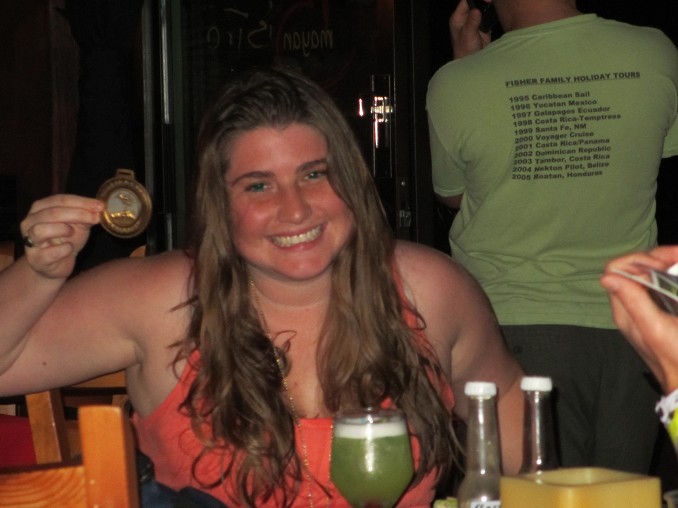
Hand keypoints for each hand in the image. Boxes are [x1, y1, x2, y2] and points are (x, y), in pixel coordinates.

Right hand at [19, 194, 103, 279]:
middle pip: (52, 213)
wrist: (57, 264)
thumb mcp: (78, 225)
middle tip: (95, 218)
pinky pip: (49, 252)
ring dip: (62, 229)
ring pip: (42, 229)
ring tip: (72, 233)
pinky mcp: (35, 258)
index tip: (99, 206)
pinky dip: (63, 250)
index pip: (59, 200)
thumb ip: (85, 216)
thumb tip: (97, 209)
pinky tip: (69, 249)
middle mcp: (30, 222)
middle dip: (77, 214)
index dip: (81, 202)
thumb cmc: (66, 240)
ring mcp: (29, 240)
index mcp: (40, 208)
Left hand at [449, 0, 491, 59]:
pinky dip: (493, 13)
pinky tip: (497, 12)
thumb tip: (476, 10)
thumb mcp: (467, 35)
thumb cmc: (464, 51)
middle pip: (476, 3)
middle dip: (484, 1)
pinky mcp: (484, 26)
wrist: (471, 63)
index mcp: (458, 18)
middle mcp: (466, 18)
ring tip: (495, 5)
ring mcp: (475, 22)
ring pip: (483, 8)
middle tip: (491, 1)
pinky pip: (489, 16)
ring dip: (489, 6)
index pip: (465, 1)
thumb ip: (472, 22)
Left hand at [601, 246, 677, 392]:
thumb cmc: (675, 357)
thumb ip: (634, 301)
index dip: (639, 260)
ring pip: (651, 275)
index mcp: (625, 308)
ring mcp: (649, 308)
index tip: (664, 265)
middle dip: (657, 257)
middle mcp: (633, 305)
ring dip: (666, 264)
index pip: (617, 269)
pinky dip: (672, 277)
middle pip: (635, 269)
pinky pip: (663, 286)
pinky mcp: (664, 311)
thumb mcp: (655, 328)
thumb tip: (607, 277)